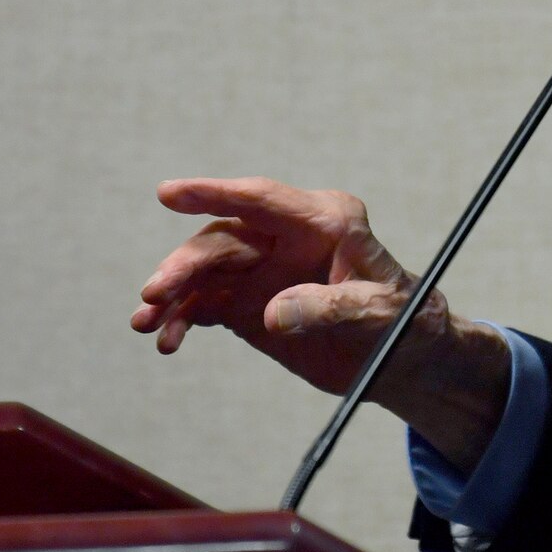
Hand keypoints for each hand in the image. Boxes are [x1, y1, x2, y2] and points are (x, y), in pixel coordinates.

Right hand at [132, 176, 510, 469]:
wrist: (403, 358)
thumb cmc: (406, 322)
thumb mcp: (381, 313)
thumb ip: (332, 308)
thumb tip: (274, 313)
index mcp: (325, 221)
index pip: (261, 199)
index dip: (214, 193)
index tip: (169, 193)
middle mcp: (286, 238)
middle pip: (223, 241)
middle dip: (183, 266)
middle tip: (153, 296)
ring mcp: (263, 270)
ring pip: (205, 271)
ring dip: (172, 295)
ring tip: (146, 326)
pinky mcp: (249, 303)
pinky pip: (204, 304)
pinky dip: (182, 320)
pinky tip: (168, 341)